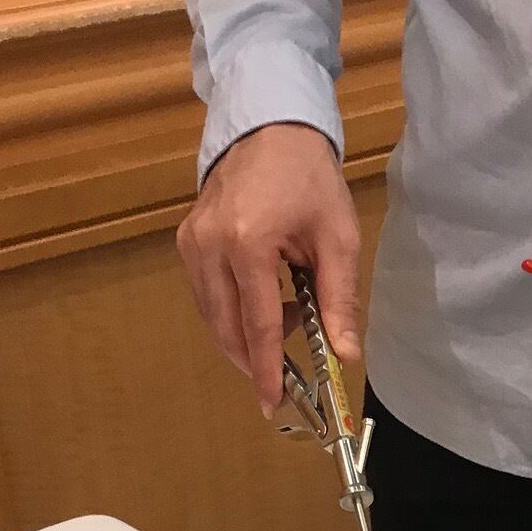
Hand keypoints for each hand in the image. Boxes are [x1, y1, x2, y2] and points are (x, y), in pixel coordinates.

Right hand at [177, 123, 361, 415]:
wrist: (270, 126)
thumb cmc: (309, 177)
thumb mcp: (338, 237)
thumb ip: (339, 300)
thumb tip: (345, 354)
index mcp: (248, 242)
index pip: (257, 325)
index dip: (266, 371)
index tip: (273, 404)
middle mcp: (210, 245)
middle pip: (227, 329)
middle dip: (254, 359)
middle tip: (286, 371)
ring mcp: (192, 243)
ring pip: (212, 317)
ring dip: (245, 336)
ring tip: (284, 320)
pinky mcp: (186, 241)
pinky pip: (206, 297)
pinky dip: (231, 314)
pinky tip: (262, 302)